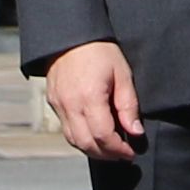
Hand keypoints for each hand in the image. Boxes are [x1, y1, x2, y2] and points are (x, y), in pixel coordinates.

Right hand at [42, 39, 145, 162]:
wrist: (71, 34)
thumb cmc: (100, 51)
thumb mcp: (122, 74)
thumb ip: (128, 106)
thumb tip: (136, 132)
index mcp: (89, 97)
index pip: (104, 136)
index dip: (119, 150)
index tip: (132, 152)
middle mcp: (70, 105)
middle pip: (87, 144)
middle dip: (107, 155)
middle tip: (123, 155)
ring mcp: (58, 105)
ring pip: (74, 141)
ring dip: (93, 150)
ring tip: (111, 148)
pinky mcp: (53, 103)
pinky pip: (66, 130)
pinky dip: (82, 139)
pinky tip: (95, 135)